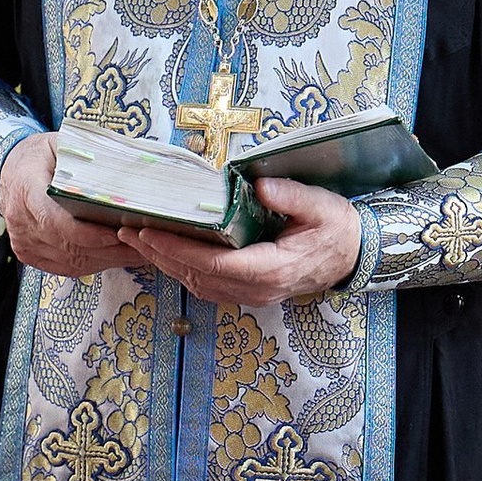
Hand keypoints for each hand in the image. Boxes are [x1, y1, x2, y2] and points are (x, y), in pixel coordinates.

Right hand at [0, 133, 142, 281]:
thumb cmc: (41, 155)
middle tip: (141, 243)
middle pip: (68, 246)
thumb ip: (87, 156)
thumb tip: (126, 166)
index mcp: (27, 189)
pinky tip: (118, 257)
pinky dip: (94, 265)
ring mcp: (23, 241)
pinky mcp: (30, 254)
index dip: (86, 233)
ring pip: (71, 262)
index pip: (54, 221)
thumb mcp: (61, 144)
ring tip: (138, 251)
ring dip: (107, 260)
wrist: (10, 169)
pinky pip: (66, 268)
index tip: (114, 233)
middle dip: (108, 249)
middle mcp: (21, 221)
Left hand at [121, 174, 364, 310]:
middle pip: (198, 277)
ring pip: (199, 285)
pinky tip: (166, 254)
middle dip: (160, 256)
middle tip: (127, 233)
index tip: (149, 233)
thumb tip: (259, 186)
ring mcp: (253, 294)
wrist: (354, 255)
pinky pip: (209, 285)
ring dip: (166, 264)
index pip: (213, 264)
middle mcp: (258, 289)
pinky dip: (183, 270)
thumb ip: (291, 197)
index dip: (177, 250)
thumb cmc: (337, 229)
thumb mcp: (322, 206)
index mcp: (272, 269)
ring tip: (137, 241)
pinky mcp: (250, 290)